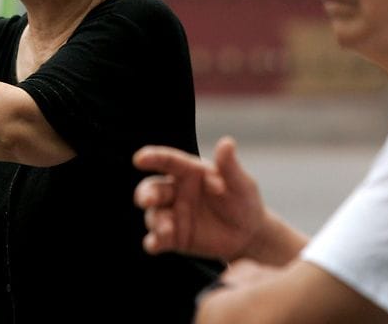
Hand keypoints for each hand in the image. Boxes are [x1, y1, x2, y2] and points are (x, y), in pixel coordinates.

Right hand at [133, 137, 264, 261]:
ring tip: (166, 230)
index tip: (139, 159)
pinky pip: (158, 240)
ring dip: (155, 221)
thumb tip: (227, 142)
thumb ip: (230, 166)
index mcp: (188, 172)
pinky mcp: (174, 238)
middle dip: (146, 194)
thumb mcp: (241, 184)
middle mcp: (175, 192)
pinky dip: (153, 242)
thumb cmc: (244, 202)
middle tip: (146, 200)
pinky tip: (154, 245)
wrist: (249, 235)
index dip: (152, 158)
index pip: (167, 161)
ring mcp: (172, 215)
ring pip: (153, 215)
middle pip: (152, 189)